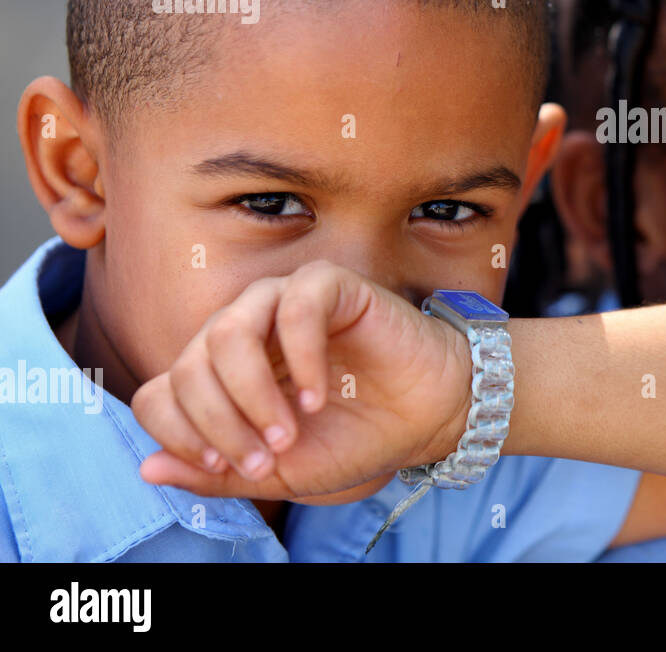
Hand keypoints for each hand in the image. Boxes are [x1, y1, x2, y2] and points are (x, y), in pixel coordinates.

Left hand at [132, 261, 472, 502]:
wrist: (425, 417)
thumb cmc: (355, 437)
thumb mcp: (279, 471)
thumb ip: (214, 472)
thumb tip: (146, 470)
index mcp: (219, 374)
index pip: (160, 394)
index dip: (184, 436)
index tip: (233, 467)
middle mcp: (241, 331)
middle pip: (188, 367)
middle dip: (222, 424)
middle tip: (268, 457)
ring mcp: (281, 303)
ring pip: (227, 332)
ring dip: (252, 394)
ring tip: (291, 429)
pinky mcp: (328, 285)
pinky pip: (293, 307)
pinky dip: (300, 357)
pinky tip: (318, 395)